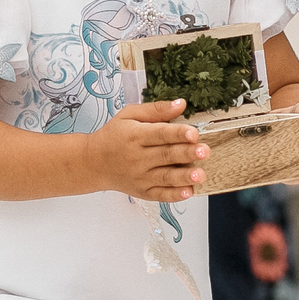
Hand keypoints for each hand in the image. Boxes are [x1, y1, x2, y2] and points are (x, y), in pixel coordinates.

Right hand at [94, 98, 208, 201]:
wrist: (94, 163)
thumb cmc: (114, 136)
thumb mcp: (129, 115)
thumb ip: (156, 109)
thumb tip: (181, 104)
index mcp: (136, 136)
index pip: (159, 134)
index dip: (177, 133)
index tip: (193, 132)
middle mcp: (138, 158)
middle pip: (165, 155)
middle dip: (186, 154)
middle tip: (204, 151)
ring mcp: (140, 177)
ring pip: (165, 177)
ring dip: (184, 177)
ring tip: (200, 174)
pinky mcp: (142, 191)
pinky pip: (160, 195)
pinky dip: (174, 195)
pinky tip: (188, 191)